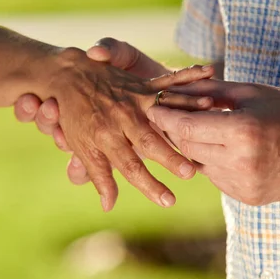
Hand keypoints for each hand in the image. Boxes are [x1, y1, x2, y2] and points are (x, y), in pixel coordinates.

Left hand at [23, 47, 213, 210]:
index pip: (130, 167)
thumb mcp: (82, 148)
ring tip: (210, 123)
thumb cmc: (75, 116)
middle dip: (170, 156)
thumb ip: (99, 176)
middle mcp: (122, 117)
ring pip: (164, 109)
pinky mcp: (143, 84)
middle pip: (149, 141)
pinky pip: (168, 80)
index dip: (149, 185)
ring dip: (188, 114)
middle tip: (190, 173)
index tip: (167, 201)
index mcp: (106, 136)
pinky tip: (209, 72)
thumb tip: (109, 206)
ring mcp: (134, 98)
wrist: (69, 75)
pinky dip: (188, 75)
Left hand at [145, 80, 279, 205]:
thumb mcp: (252, 93)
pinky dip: (212, 162)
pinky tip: (226, 149)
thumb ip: (210, 90)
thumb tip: (173, 88)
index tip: (152, 107)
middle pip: (188, 148)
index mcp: (244, 132)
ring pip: (199, 165)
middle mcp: (242, 163)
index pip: (187, 128)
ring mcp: (245, 185)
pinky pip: (216, 178)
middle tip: (172, 115)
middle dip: (177, 131)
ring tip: (204, 129)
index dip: (165, 117)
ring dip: (195, 147)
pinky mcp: (248, 197)